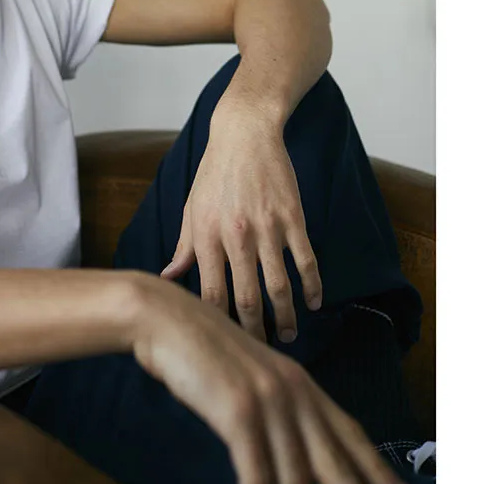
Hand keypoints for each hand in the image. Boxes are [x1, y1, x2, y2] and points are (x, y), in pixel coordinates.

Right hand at [131, 276, 416, 483]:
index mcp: (299, 382)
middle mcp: (292, 391)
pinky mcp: (238, 410)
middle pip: (335, 462)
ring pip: (298, 477)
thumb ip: (277, 401)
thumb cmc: (201, 347)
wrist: (166, 316)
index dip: (377, 470)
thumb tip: (294, 438)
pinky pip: (257, 473)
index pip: (349, 433)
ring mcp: (267, 400)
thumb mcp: (251, 372)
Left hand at [159, 115, 321, 342]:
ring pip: (279, 286)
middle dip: (255, 331)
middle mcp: (236, 236)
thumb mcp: (192, 208)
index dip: (219, 324)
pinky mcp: (293, 218)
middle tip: (261, 350)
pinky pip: (306, 261)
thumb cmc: (214, 172)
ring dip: (287, 316)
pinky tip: (314, 302)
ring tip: (290, 334)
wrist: (245, 133)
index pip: (211, 294)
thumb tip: (168, 277)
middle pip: (247, 299)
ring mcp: (267, 228)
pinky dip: (313, 286)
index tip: (225, 343)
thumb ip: (183, 247)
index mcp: (207, 236)